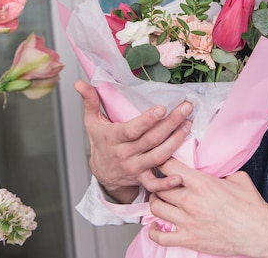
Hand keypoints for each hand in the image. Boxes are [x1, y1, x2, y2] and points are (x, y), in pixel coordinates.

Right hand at [75, 80, 192, 202]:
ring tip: (188, 125)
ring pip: (158, 157)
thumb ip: (90, 101)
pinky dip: (167, 183)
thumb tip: (79, 83)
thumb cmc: (101, 143)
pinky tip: (180, 176)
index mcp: (114, 138)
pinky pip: (154, 185)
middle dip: (171, 123)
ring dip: (176, 142)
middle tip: (186, 108)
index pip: (132, 129)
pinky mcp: (142, 179)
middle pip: (151, 140)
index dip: (147, 120)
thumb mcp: (93, 122)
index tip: (162, 108)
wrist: (102, 173)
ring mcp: (134, 168)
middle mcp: (125, 154)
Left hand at [148, 159, 267, 257]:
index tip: (162, 164)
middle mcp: (191, 200)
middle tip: (159, 182)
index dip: (162, 163)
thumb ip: (219, 172)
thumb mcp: (237, 178)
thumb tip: (212, 170)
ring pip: (156, 208)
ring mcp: (188, 221)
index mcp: (202, 182)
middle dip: (157, 182)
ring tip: (160, 200)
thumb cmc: (251, 206)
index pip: (168, 166)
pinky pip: (160, 236)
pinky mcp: (189, 239)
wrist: (260, 232)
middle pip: (158, 187)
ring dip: (155, 202)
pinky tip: (156, 225)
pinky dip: (153, 231)